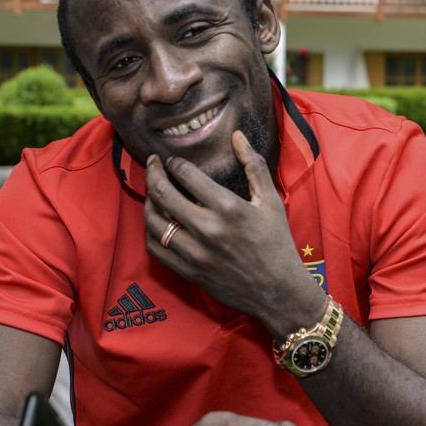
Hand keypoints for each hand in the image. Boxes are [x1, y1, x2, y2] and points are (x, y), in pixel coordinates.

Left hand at [144, 131, 325, 335]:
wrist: (277, 290)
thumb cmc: (276, 242)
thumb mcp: (270, 200)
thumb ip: (253, 165)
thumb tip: (237, 135)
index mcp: (228, 207)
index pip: (186, 174)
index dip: (174, 163)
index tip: (172, 160)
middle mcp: (207, 229)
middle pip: (163, 193)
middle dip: (153, 172)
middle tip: (152, 163)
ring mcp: (195, 252)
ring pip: (154, 220)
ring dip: (148, 200)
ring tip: (152, 191)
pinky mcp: (188, 271)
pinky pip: (156, 248)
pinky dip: (150, 231)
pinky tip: (156, 220)